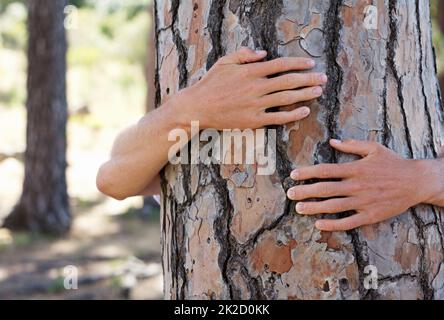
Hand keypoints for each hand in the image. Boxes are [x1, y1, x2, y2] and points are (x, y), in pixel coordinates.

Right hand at [174, 47, 326, 129]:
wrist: (198, 107)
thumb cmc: (210, 84)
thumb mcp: (225, 62)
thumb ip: (245, 55)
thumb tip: (265, 54)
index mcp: (251, 71)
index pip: (281, 65)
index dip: (298, 63)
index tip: (311, 63)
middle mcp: (256, 87)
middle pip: (289, 81)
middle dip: (309, 79)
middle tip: (323, 78)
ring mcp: (256, 105)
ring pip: (287, 98)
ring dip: (306, 94)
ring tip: (319, 91)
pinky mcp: (254, 121)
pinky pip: (278, 117)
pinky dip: (293, 114)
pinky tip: (304, 110)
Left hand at [287, 139, 443, 231]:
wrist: (416, 182)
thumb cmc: (393, 163)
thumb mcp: (374, 148)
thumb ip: (352, 145)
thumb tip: (332, 141)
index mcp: (354, 168)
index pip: (325, 170)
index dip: (307, 172)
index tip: (293, 175)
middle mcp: (355, 185)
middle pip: (324, 189)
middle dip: (304, 191)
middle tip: (289, 194)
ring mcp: (362, 202)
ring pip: (332, 206)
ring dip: (314, 208)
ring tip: (299, 208)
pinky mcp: (369, 215)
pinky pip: (348, 222)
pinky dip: (333, 224)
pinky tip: (319, 224)